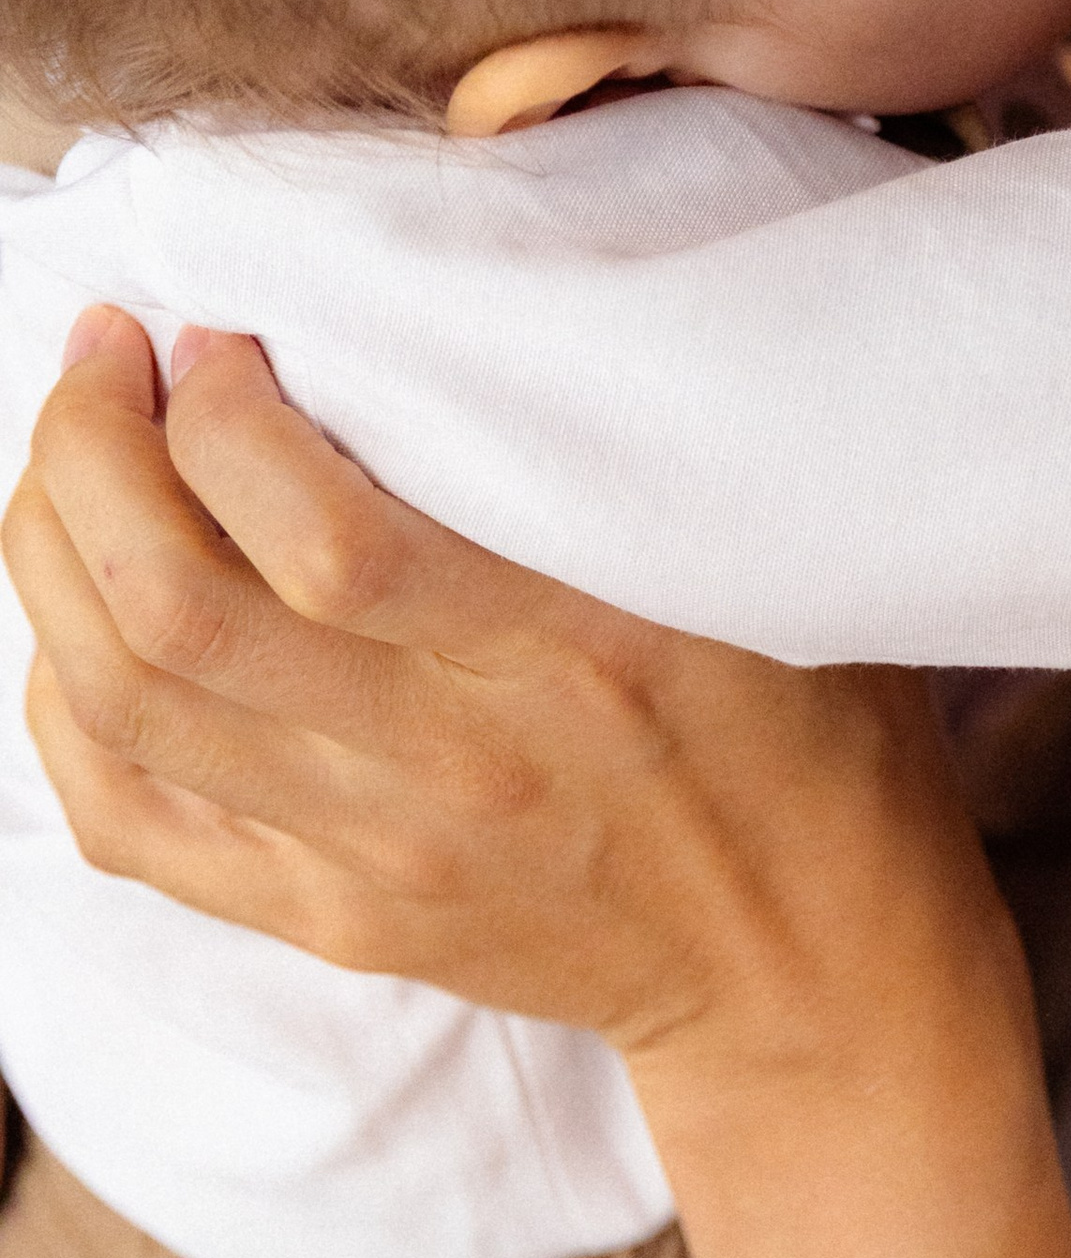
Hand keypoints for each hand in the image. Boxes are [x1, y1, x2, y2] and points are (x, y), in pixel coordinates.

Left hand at [5, 310, 1070, 1257]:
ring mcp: (372, 855)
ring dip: (51, 552)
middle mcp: (448, 762)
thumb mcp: (767, 563)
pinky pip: (130, 820)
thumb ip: (629, 455)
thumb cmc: (808, 732)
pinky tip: (71, 616)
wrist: (809, 966)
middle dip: (94, 451)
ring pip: (123, 700)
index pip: (322, 534)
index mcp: (569, 656)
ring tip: (70, 452)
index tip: (219, 332)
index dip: (225, 415)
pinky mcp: (333, 918)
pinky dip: (63, 707)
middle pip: (176, 606)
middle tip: (104, 354)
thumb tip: (481, 290)